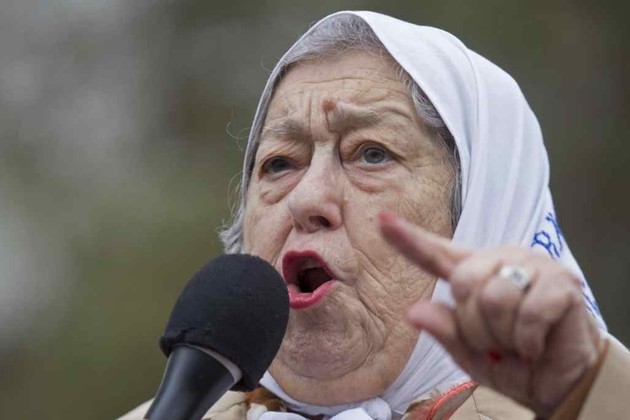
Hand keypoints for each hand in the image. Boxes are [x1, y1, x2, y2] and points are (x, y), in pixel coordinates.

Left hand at [378, 212, 603, 416]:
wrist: (561, 384)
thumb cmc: (512, 362)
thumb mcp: (469, 353)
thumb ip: (445, 330)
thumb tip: (414, 312)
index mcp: (475, 273)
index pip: (436, 254)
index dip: (409, 239)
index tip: (382, 220)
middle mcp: (502, 260)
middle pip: (462, 281)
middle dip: (474, 325)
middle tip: (495, 341)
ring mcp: (534, 267)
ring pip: (494, 297)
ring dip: (502, 335)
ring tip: (517, 343)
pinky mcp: (562, 282)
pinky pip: (528, 312)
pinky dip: (527, 340)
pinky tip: (536, 345)